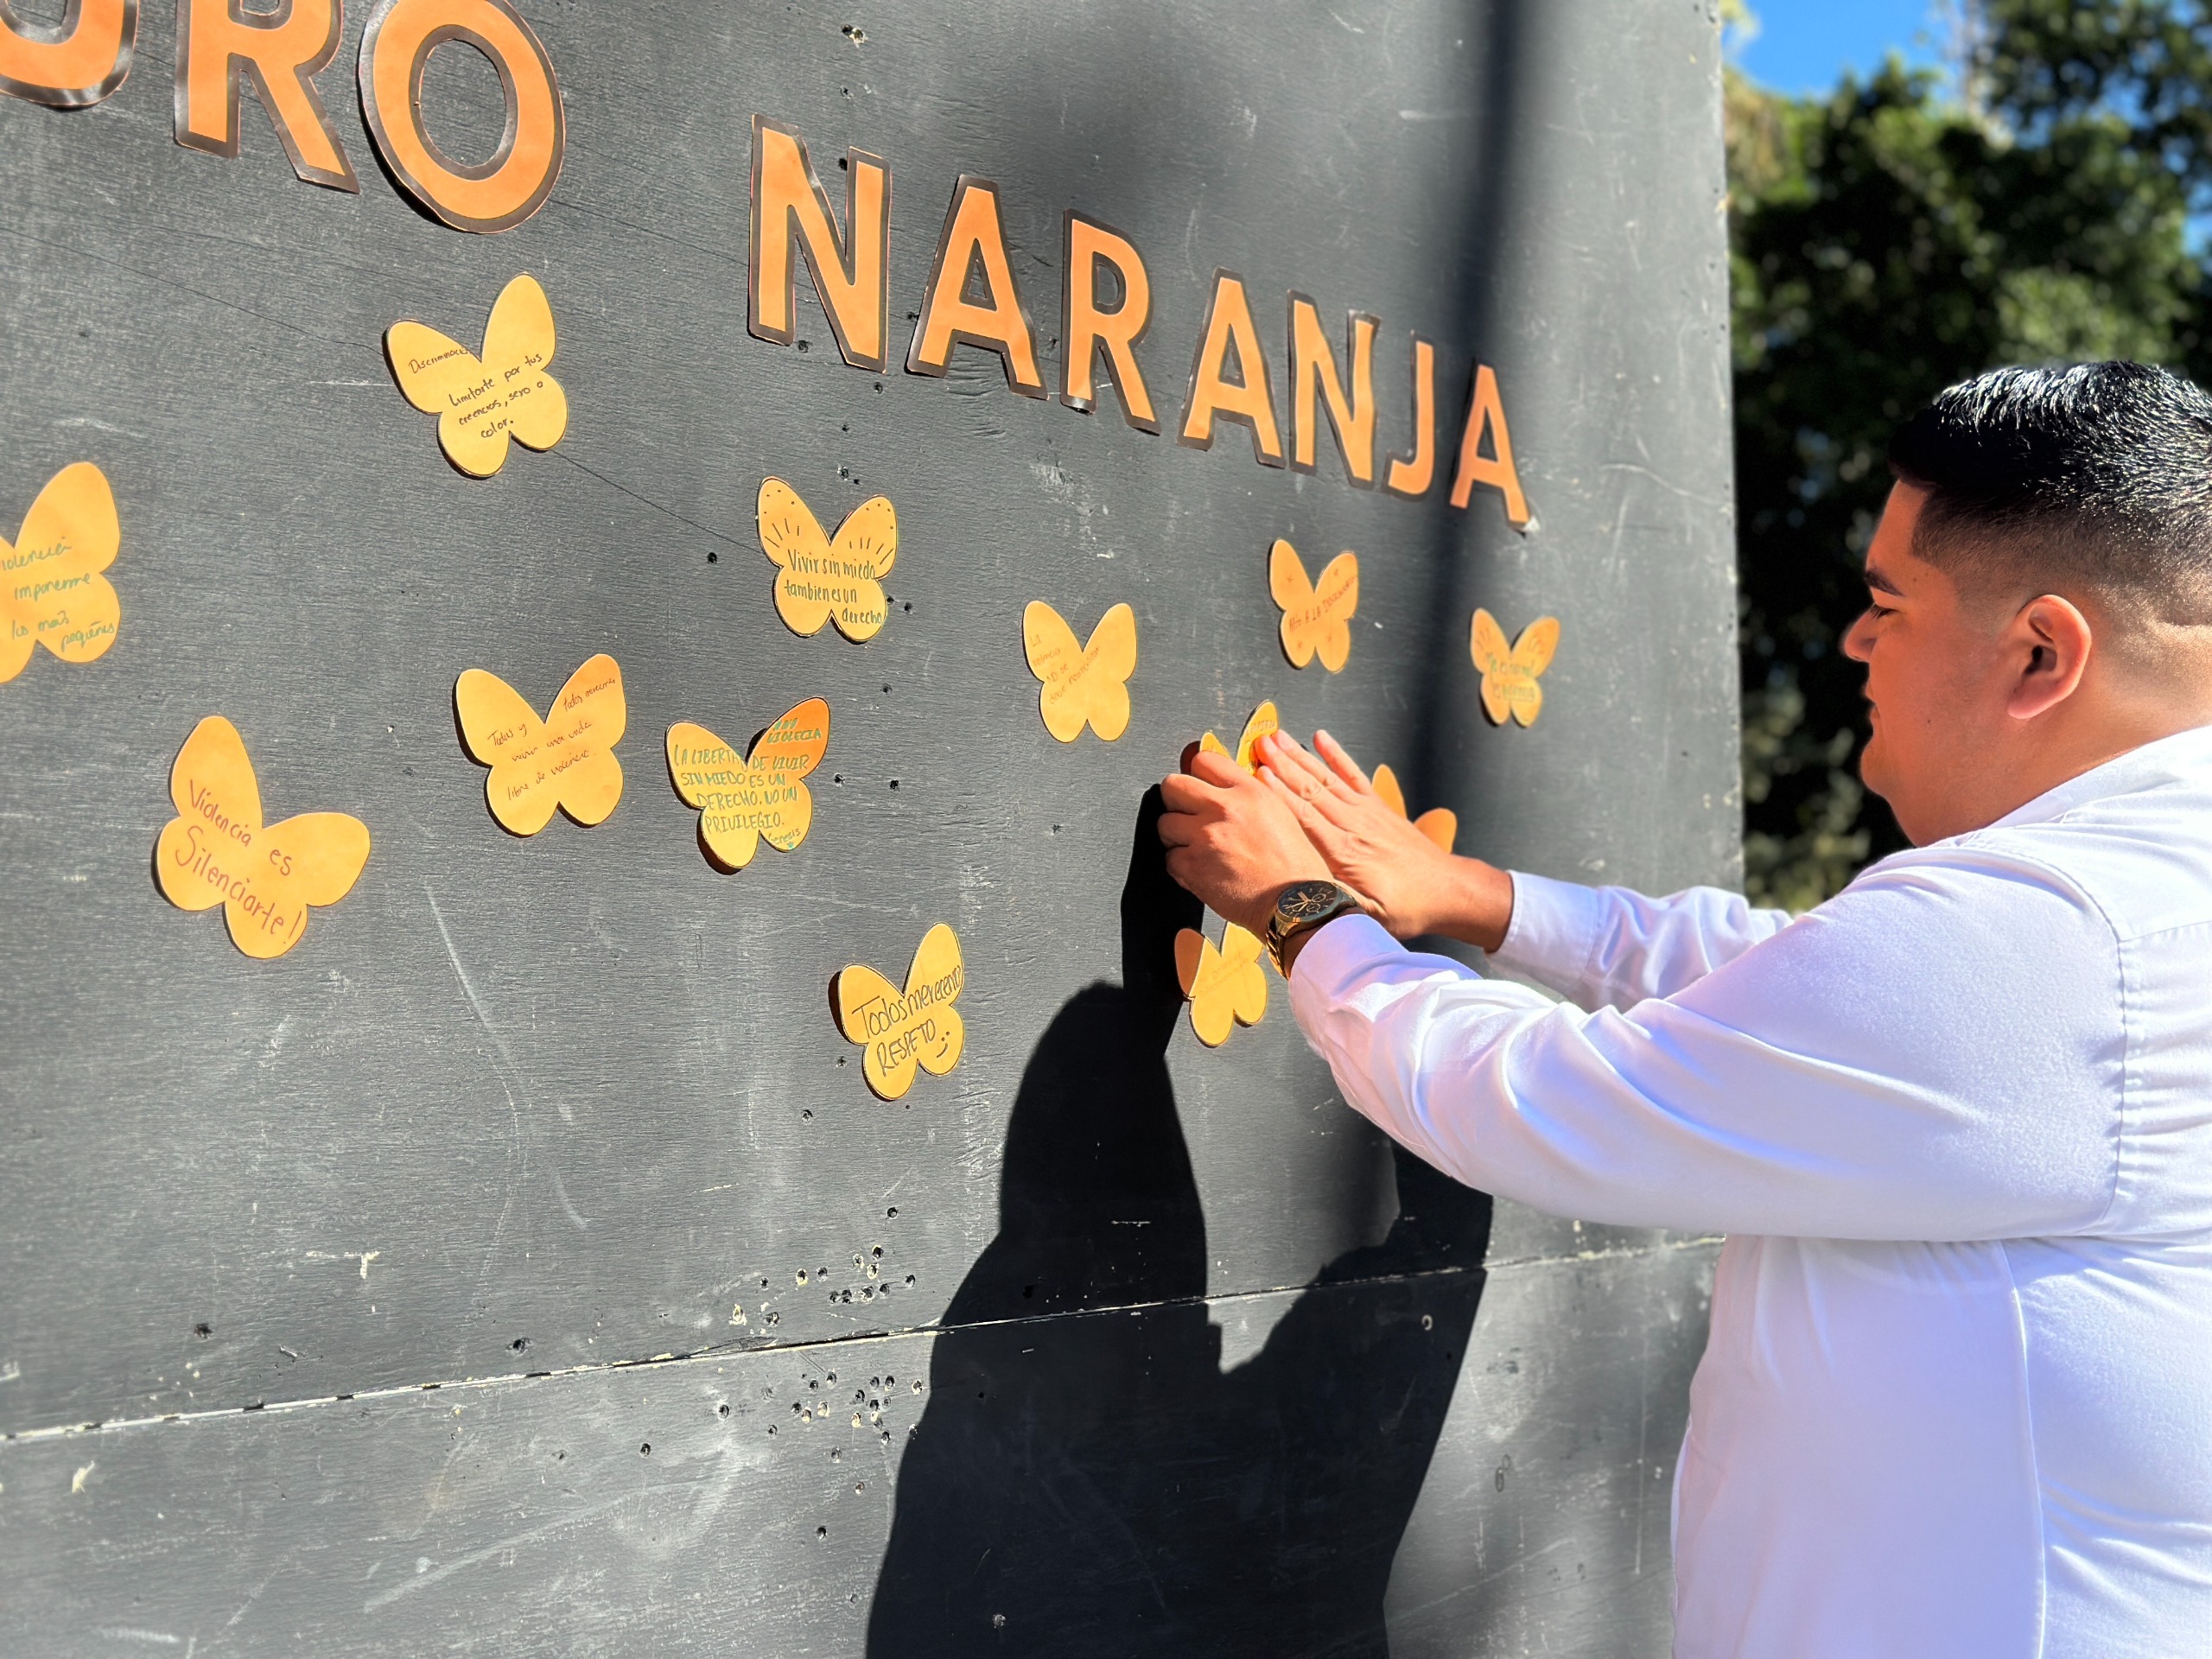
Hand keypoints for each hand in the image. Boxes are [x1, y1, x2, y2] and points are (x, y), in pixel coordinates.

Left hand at [1159, 744, 1332, 934]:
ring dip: (1176, 835)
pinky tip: (1200, 869)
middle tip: (1187, 814)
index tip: (1198, 785)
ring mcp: (1206, 837)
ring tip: (1195, 846)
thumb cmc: (1294, 866)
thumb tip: (1222, 788)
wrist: (1294, 903)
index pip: (1203, 761)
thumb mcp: (1280, 813)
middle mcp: (1225, 808)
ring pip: (1165, 823)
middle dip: (1176, 800)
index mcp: (1249, 791)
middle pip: (1173, 785)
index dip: (1197, 774)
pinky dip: (1180, 866)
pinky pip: (1169, 857)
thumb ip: (1248, 795)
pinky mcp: (1193, 866)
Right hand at [1255, 730, 1513, 950]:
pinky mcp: (1378, 807)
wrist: (1448, 890)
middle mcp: (1354, 826)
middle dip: (1283, 766)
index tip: (1259, 775)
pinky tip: (1321, 738)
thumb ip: (1337, 900)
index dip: (1280, 795)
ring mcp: (1367, 813)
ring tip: (1277, 738)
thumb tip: (1303, 890)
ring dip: (1300, 757)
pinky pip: (1353, 775)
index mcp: (1346, 854)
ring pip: (1326, 779)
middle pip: (1311, 791)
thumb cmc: (1408, 908)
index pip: (1305, 817)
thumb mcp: (1371, 916)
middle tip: (1259, 744)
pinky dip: (1336, 755)